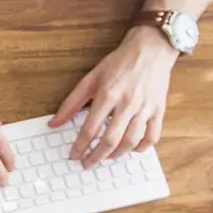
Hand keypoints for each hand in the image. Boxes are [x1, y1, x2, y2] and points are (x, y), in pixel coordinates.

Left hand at [50, 27, 175, 163]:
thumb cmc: (119, 63)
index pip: (90, 129)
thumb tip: (53, 123)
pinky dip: (142, 147)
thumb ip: (71, 103)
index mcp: (107, 95)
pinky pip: (152, 136)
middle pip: (110, 140)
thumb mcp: (90, 79)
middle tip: (88, 163)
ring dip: (117, 155)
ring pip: (131, 141)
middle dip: (96, 157)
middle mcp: (127, 103)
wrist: (150, 48)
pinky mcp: (158, 110)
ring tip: (107, 157)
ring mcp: (144, 108)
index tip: (74, 155)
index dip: (80, 146)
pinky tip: (132, 149)